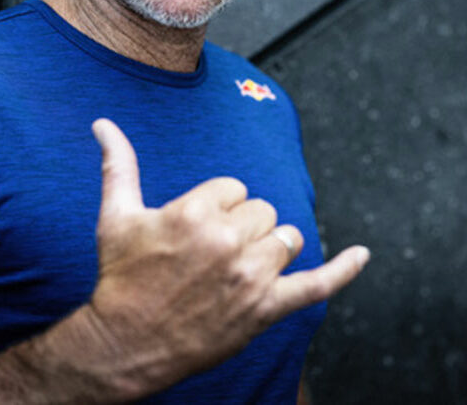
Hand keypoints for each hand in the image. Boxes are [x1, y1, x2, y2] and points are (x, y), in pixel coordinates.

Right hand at [85, 118, 369, 393]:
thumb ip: (118, 165)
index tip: (194, 230)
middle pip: (262, 210)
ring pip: (286, 238)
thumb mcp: (115, 217)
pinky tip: (362, 255)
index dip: (215, 206)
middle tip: (209, 253)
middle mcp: (227, 241)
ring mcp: (250, 277)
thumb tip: (103, 123)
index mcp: (195, 212)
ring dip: (268, 247)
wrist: (125, 344)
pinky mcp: (265, 309)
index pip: (234, 187)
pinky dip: (343, 270)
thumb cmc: (120, 278)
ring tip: (237, 266)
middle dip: (241, 226)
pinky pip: (315, 285)